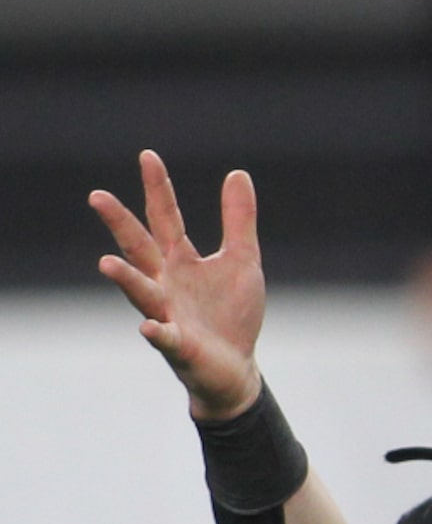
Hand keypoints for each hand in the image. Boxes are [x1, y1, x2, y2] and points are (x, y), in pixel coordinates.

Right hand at [90, 150, 264, 420]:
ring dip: (125, 279)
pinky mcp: (180, 346)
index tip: (147, 155)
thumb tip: (237, 173)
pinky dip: (157, 333)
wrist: (235, 367)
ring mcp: (168, 315)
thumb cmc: (232, 313)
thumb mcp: (243, 259)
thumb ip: (239, 220)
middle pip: (140, 249)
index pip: (165, 218)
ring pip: (142, 294)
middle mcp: (166, 284)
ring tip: (106, 262)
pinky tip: (149, 327)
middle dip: (120, 224)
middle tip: (97, 196)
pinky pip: (164, 339)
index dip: (158, 188)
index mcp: (180, 261)